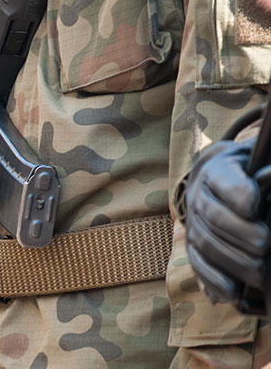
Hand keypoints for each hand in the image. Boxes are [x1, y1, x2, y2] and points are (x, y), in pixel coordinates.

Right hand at [185, 139, 270, 305]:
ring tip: (258, 273)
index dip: (238, 195)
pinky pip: (198, 265)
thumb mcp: (259, 164)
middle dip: (238, 233)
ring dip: (231, 261)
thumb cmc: (251, 175)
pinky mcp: (193, 247)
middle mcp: (198, 198)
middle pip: (213, 217)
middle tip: (264, 244)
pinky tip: (232, 293)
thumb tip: (270, 182)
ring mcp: (194, 224)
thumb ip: (268, 175)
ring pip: (205, 244)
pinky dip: (212, 281)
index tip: (254, 206)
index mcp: (216, 172)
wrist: (220, 184)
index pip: (224, 182)